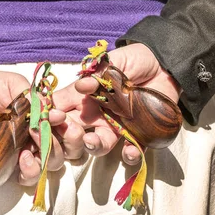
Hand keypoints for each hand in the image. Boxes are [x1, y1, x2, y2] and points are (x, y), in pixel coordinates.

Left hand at [0, 70, 84, 185]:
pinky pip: (23, 177)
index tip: (62, 120)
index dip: (72, 130)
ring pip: (48, 168)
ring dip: (48, 158)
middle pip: (64, 153)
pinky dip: (30, 171)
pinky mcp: (4, 166)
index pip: (68, 132)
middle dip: (62, 143)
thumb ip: (35, 99)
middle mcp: (36, 139)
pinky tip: (23, 158)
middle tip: (46, 129)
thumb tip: (54, 114)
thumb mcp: (14, 85)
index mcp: (43, 119)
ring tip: (33, 144)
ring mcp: (22, 154)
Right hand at [53, 43, 180, 163]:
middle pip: (74, 134)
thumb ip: (97, 74)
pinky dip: (130, 154)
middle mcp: (97, 117)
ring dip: (93, 146)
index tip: (51, 119)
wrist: (163, 63)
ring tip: (92, 142)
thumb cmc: (133, 60)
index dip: (52, 117)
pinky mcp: (139, 135)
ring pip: (98, 146)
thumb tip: (82, 85)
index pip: (61, 111)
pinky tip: (130, 150)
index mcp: (85, 98)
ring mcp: (116, 128)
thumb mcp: (112, 62)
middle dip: (69, 137)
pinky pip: (132, 151)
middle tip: (72, 131)